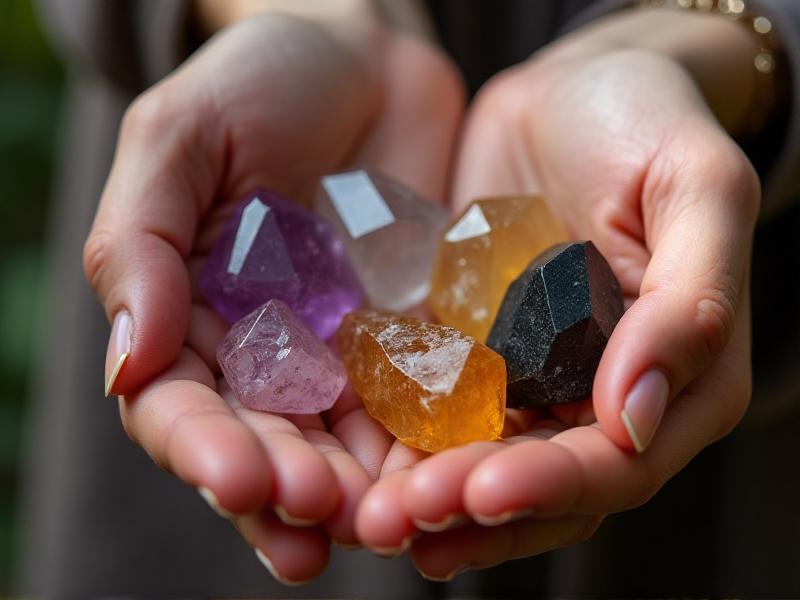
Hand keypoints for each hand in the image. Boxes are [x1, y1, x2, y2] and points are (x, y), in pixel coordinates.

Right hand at [83, 8, 462, 583]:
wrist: (366, 59)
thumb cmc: (258, 81)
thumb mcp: (179, 138)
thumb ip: (139, 243)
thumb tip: (125, 364)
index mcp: (189, 315)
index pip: (180, 403)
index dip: (203, 447)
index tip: (240, 477)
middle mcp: (264, 350)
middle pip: (265, 440)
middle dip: (286, 486)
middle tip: (318, 516)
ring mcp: (341, 351)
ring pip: (341, 442)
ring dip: (357, 490)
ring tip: (380, 523)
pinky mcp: (411, 339)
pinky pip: (418, 401)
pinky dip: (425, 443)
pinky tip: (442, 472)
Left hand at [356, 10, 759, 579]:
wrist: (569, 91)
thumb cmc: (648, 123)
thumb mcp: (695, 189)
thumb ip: (689, 304)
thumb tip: (638, 418)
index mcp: (676, 377)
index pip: (618, 462)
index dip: (553, 485)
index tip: (484, 489)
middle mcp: (599, 396)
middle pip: (541, 482)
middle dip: (473, 507)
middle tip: (400, 519)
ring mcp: (530, 379)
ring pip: (482, 462)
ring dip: (427, 496)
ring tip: (368, 515)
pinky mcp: (472, 350)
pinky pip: (433, 407)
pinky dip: (399, 442)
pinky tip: (356, 464)